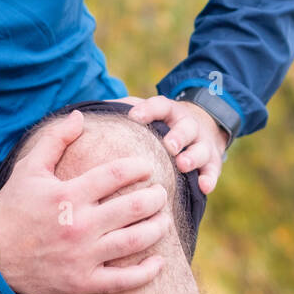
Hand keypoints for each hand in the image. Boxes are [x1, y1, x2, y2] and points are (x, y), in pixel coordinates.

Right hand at [0, 109, 170, 293]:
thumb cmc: (13, 208)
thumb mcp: (28, 169)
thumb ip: (55, 140)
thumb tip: (80, 117)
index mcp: (68, 194)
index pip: (116, 174)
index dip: (138, 168)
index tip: (147, 167)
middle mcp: (80, 225)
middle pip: (133, 207)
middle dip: (155, 197)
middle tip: (161, 193)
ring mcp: (83, 256)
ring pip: (134, 241)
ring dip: (157, 228)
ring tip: (165, 219)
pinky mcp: (83, 282)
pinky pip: (122, 281)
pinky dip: (145, 273)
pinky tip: (159, 262)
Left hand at [113, 94, 227, 194]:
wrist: (200, 128)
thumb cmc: (159, 125)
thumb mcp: (144, 112)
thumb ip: (120, 111)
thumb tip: (81, 115)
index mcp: (168, 112)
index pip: (160, 106)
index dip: (148, 110)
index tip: (133, 117)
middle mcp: (187, 126)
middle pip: (185, 127)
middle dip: (178, 136)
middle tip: (168, 145)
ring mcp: (202, 144)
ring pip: (201, 149)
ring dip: (193, 157)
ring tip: (183, 165)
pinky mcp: (211, 163)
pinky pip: (212, 171)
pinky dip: (209, 179)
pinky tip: (204, 187)